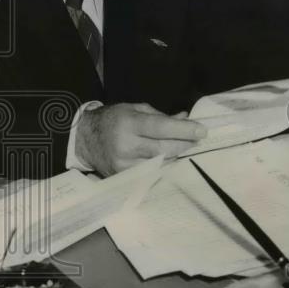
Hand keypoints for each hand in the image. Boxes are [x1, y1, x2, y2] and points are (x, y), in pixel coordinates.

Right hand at [75, 102, 206, 175]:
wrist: (85, 140)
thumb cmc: (113, 120)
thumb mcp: (134, 109)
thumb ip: (160, 116)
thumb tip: (185, 119)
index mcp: (128, 124)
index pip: (160, 128)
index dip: (183, 130)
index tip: (202, 130)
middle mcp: (126, 146)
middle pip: (165, 149)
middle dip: (185, 144)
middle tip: (196, 139)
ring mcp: (125, 165)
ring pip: (162, 163)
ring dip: (176, 155)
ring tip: (183, 147)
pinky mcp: (125, 178)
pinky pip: (153, 173)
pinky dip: (164, 165)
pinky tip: (168, 158)